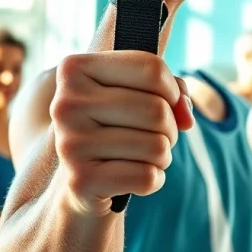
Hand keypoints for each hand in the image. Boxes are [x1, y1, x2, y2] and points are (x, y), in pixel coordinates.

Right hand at [51, 52, 194, 216]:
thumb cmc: (116, 127)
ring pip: (157, 145)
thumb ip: (173, 91)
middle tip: (154, 136)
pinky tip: (132, 177)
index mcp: (74, 69)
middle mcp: (66, 104)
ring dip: (162, 155)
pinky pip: (148, 176)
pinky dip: (154, 179)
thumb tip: (186, 117)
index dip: (172, 90)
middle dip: (170, 128)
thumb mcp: (141, 94)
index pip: (151, 68)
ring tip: (141, 156)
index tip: (164, 102)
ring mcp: (70, 143)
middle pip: (157, 109)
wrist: (81, 183)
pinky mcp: (82, 180)